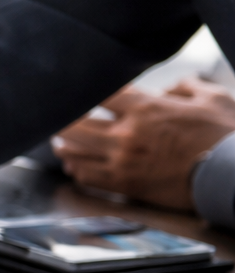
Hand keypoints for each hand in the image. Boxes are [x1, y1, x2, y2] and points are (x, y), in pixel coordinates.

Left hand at [52, 78, 234, 209]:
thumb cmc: (224, 136)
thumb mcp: (212, 98)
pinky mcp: (124, 185)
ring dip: (64, 144)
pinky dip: (75, 168)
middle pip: (75, 124)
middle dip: (63, 119)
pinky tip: (72, 164)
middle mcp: (126, 134)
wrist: (230, 176)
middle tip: (56, 117)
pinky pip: (86, 176)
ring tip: (59, 140)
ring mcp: (122, 162)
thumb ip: (184, 88)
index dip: (84, 90)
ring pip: (75, 152)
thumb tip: (168, 89)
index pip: (99, 94)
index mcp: (145, 108)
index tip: (76, 89)